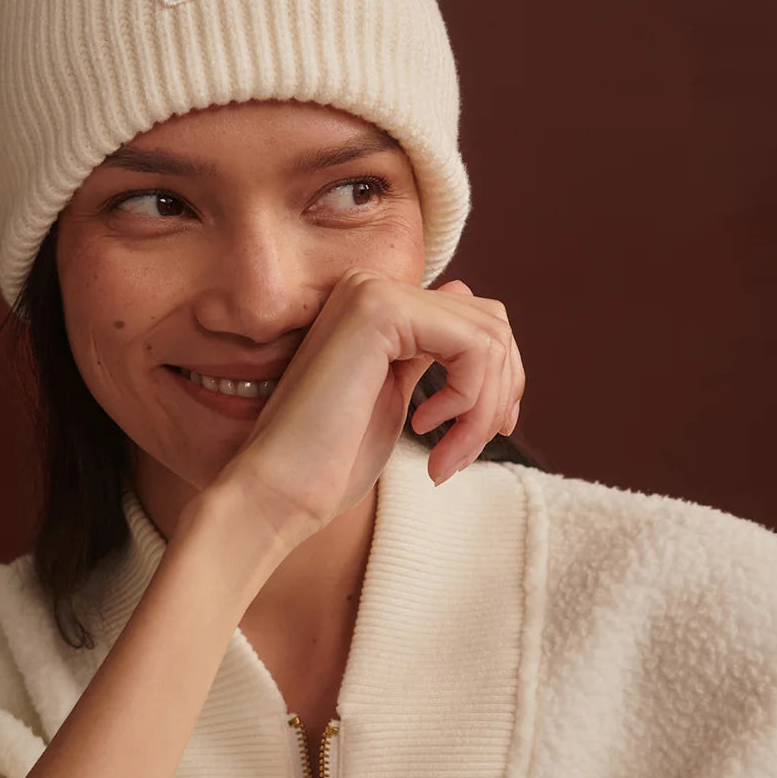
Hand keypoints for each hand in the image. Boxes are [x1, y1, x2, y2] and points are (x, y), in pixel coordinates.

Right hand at [212, 270, 524, 548]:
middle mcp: (371, 287)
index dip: (497, 379)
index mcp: (374, 306)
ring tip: (448, 456)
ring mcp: (373, 292)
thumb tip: (471, 307)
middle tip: (463, 452)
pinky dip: (471, 399)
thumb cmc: (329, 463)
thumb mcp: (393, 396)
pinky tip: (426, 427)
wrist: (277, 491)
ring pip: (488, 335)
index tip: (480, 434)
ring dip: (483, 409)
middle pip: (490, 322)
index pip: (474, 319)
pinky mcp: (379, 311)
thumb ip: (428, 355)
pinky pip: (473, 344)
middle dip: (499, 394)